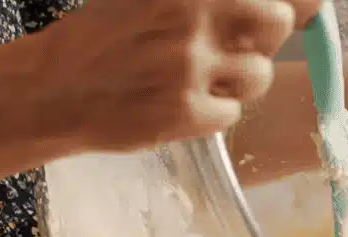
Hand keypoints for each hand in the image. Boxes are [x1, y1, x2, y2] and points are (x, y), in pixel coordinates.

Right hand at [39, 0, 319, 151]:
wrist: (58, 86)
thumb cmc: (110, 35)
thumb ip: (209, 1)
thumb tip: (289, 6)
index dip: (284, 3)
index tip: (280, 13)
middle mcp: (192, 14)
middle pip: (278, 21)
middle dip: (266, 36)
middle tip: (238, 46)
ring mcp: (191, 65)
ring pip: (259, 74)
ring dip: (240, 81)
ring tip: (203, 79)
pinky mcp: (187, 111)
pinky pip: (233, 113)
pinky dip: (215, 113)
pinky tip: (184, 104)